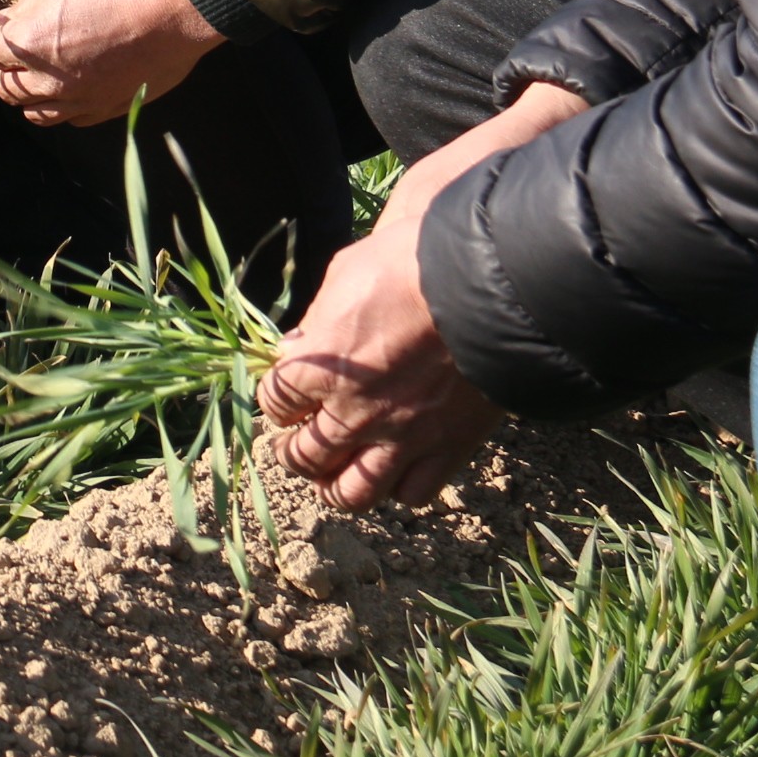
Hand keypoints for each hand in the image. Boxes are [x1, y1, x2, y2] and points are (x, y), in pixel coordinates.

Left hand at [0, 0, 223, 123]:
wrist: (175, 7)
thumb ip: (28, 7)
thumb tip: (10, 21)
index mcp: (28, 42)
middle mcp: (48, 79)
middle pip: (4, 85)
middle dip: (1, 68)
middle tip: (10, 52)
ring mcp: (78, 99)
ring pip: (32, 110)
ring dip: (27, 92)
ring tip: (36, 73)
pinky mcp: (104, 109)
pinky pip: (69, 118)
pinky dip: (60, 105)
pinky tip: (68, 86)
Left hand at [258, 80, 589, 508]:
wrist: (483, 283)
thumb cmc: (409, 264)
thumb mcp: (344, 275)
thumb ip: (319, 318)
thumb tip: (302, 342)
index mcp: (318, 365)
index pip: (275, 400)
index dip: (274, 400)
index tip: (282, 397)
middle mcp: (353, 410)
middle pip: (305, 456)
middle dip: (295, 453)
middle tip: (298, 446)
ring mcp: (401, 435)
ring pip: (353, 492)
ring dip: (336, 486)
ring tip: (334, 476)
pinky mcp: (448, 448)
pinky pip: (413, 492)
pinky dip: (397, 488)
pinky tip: (394, 471)